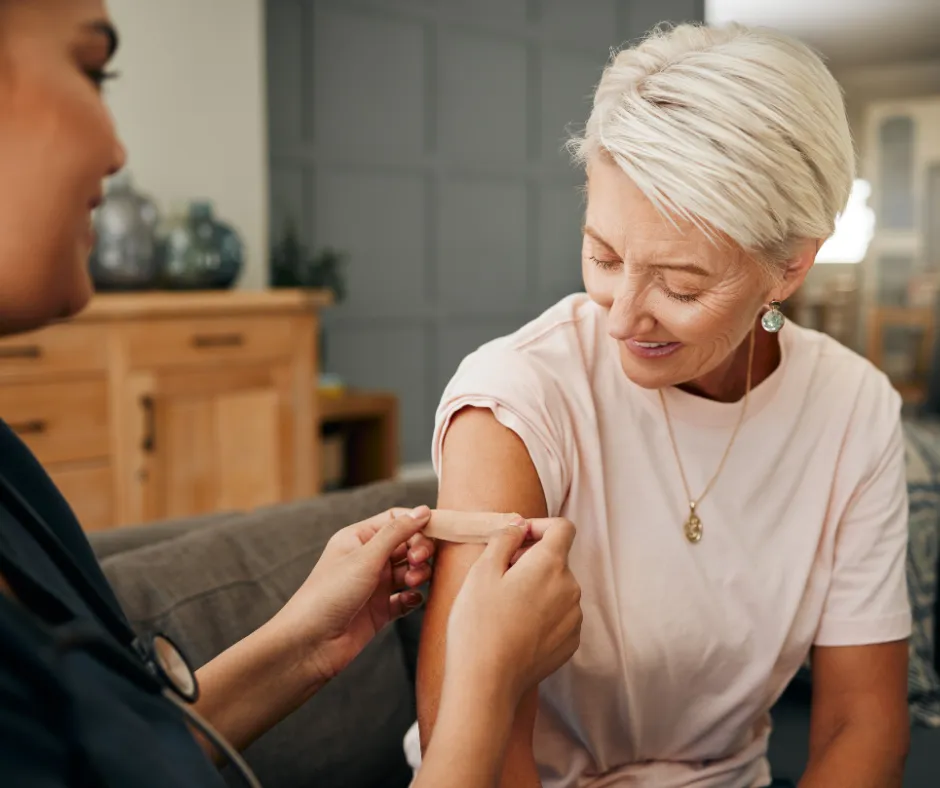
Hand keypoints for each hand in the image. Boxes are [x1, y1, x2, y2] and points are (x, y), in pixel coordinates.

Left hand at [272, 506, 435, 684]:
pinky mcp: (380, 610)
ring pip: (410, 571)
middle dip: (420, 551)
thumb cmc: (328, 595)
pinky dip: (413, 598)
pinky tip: (409, 600)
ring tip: (412, 583)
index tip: (437, 532)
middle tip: (418, 562)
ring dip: (418, 574)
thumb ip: (397, 533)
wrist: (308, 644)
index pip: (396, 520)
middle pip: (407, 545)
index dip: (417, 524)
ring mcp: (375, 585)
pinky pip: (407, 599)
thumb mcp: (365, 558)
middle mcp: (368, 559)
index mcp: (358, 539)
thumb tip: (423, 510)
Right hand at [445, 517, 581, 703]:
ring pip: (558, 588)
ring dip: (537, 587)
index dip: (539, 526)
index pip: (562, 528)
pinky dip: (542, 613)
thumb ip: (505, 538)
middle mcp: (570, 589)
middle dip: (531, 559)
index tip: (517, 538)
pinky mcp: (570, 643)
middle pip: (557, 559)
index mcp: (551, 565)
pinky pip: (560, 615)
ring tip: (505, 606)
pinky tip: (516, 627)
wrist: (486, 682)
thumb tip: (519, 526)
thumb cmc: (478, 624)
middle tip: (499, 576)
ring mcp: (573, 618)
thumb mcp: (482, 571)